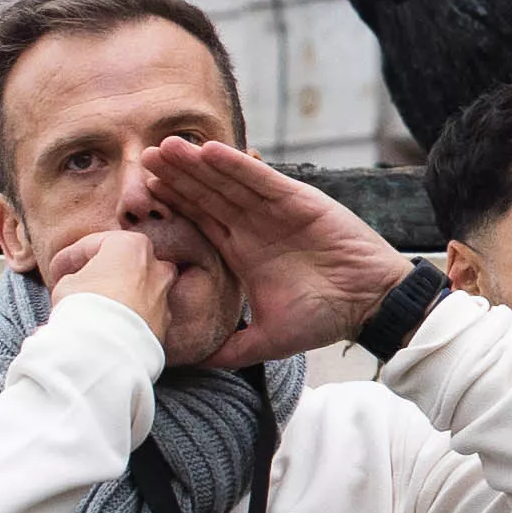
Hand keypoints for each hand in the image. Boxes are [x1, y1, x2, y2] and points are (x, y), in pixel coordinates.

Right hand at [41, 219, 220, 366]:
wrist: (106, 351)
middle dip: (102, 273)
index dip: (69, 258)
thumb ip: (75, 278)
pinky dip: (128, 318)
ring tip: (94, 310)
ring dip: (118, 296)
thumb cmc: (86, 309)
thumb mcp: (66, 284)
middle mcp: (156, 268)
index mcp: (132, 246)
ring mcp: (164, 297)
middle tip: (78, 285)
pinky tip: (109, 327)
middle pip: (124, 265)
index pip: (95, 244)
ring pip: (137, 291)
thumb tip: (77, 286)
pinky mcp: (164, 325)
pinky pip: (142, 315)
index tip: (56, 271)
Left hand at [136, 141, 413, 363]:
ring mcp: (275, 210)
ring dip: (198, 164)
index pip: (200, 221)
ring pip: (228, 181)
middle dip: (177, 177)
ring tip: (168, 146)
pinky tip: (209, 151)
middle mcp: (255, 225)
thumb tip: (196, 366)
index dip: (172, 206)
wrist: (370, 305)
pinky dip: (235, 165)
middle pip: (207, 194)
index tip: (141, 194)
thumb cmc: (325, 318)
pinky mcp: (298, 199)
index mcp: (243, 250)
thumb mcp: (268, 340)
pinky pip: (260, 179)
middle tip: (144, 157)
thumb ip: (232, 349)